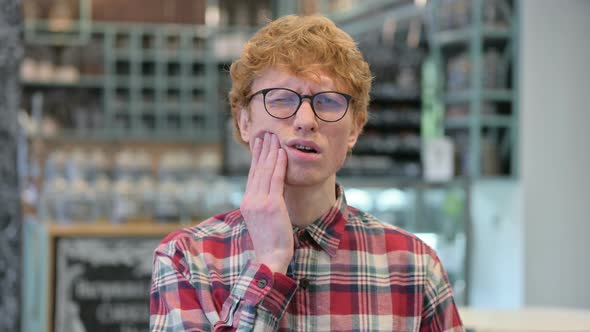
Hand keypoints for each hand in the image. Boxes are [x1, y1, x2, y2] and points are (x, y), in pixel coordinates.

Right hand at [240, 132, 292, 273]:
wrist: (270, 258)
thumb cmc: (270, 242)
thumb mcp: (263, 220)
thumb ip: (264, 204)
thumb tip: (271, 194)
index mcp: (247, 202)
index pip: (252, 175)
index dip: (256, 158)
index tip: (259, 143)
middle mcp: (250, 199)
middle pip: (257, 169)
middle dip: (262, 150)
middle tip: (266, 133)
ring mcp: (259, 202)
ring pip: (265, 171)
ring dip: (270, 152)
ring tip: (274, 137)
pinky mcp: (271, 205)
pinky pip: (275, 180)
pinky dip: (278, 164)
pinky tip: (282, 152)